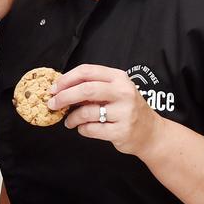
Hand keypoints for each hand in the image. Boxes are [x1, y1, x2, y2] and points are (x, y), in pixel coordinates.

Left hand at [49, 64, 165, 156]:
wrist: (151, 133)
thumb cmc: (126, 109)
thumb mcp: (114, 91)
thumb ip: (92, 87)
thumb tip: (59, 89)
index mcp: (119, 77)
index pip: (87, 71)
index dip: (66, 79)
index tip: (54, 88)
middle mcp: (124, 92)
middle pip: (86, 89)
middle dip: (64, 97)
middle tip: (52, 104)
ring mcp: (124, 112)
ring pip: (86, 112)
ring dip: (72, 118)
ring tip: (69, 121)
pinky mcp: (122, 131)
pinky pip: (91, 129)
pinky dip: (82, 130)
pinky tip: (83, 129)